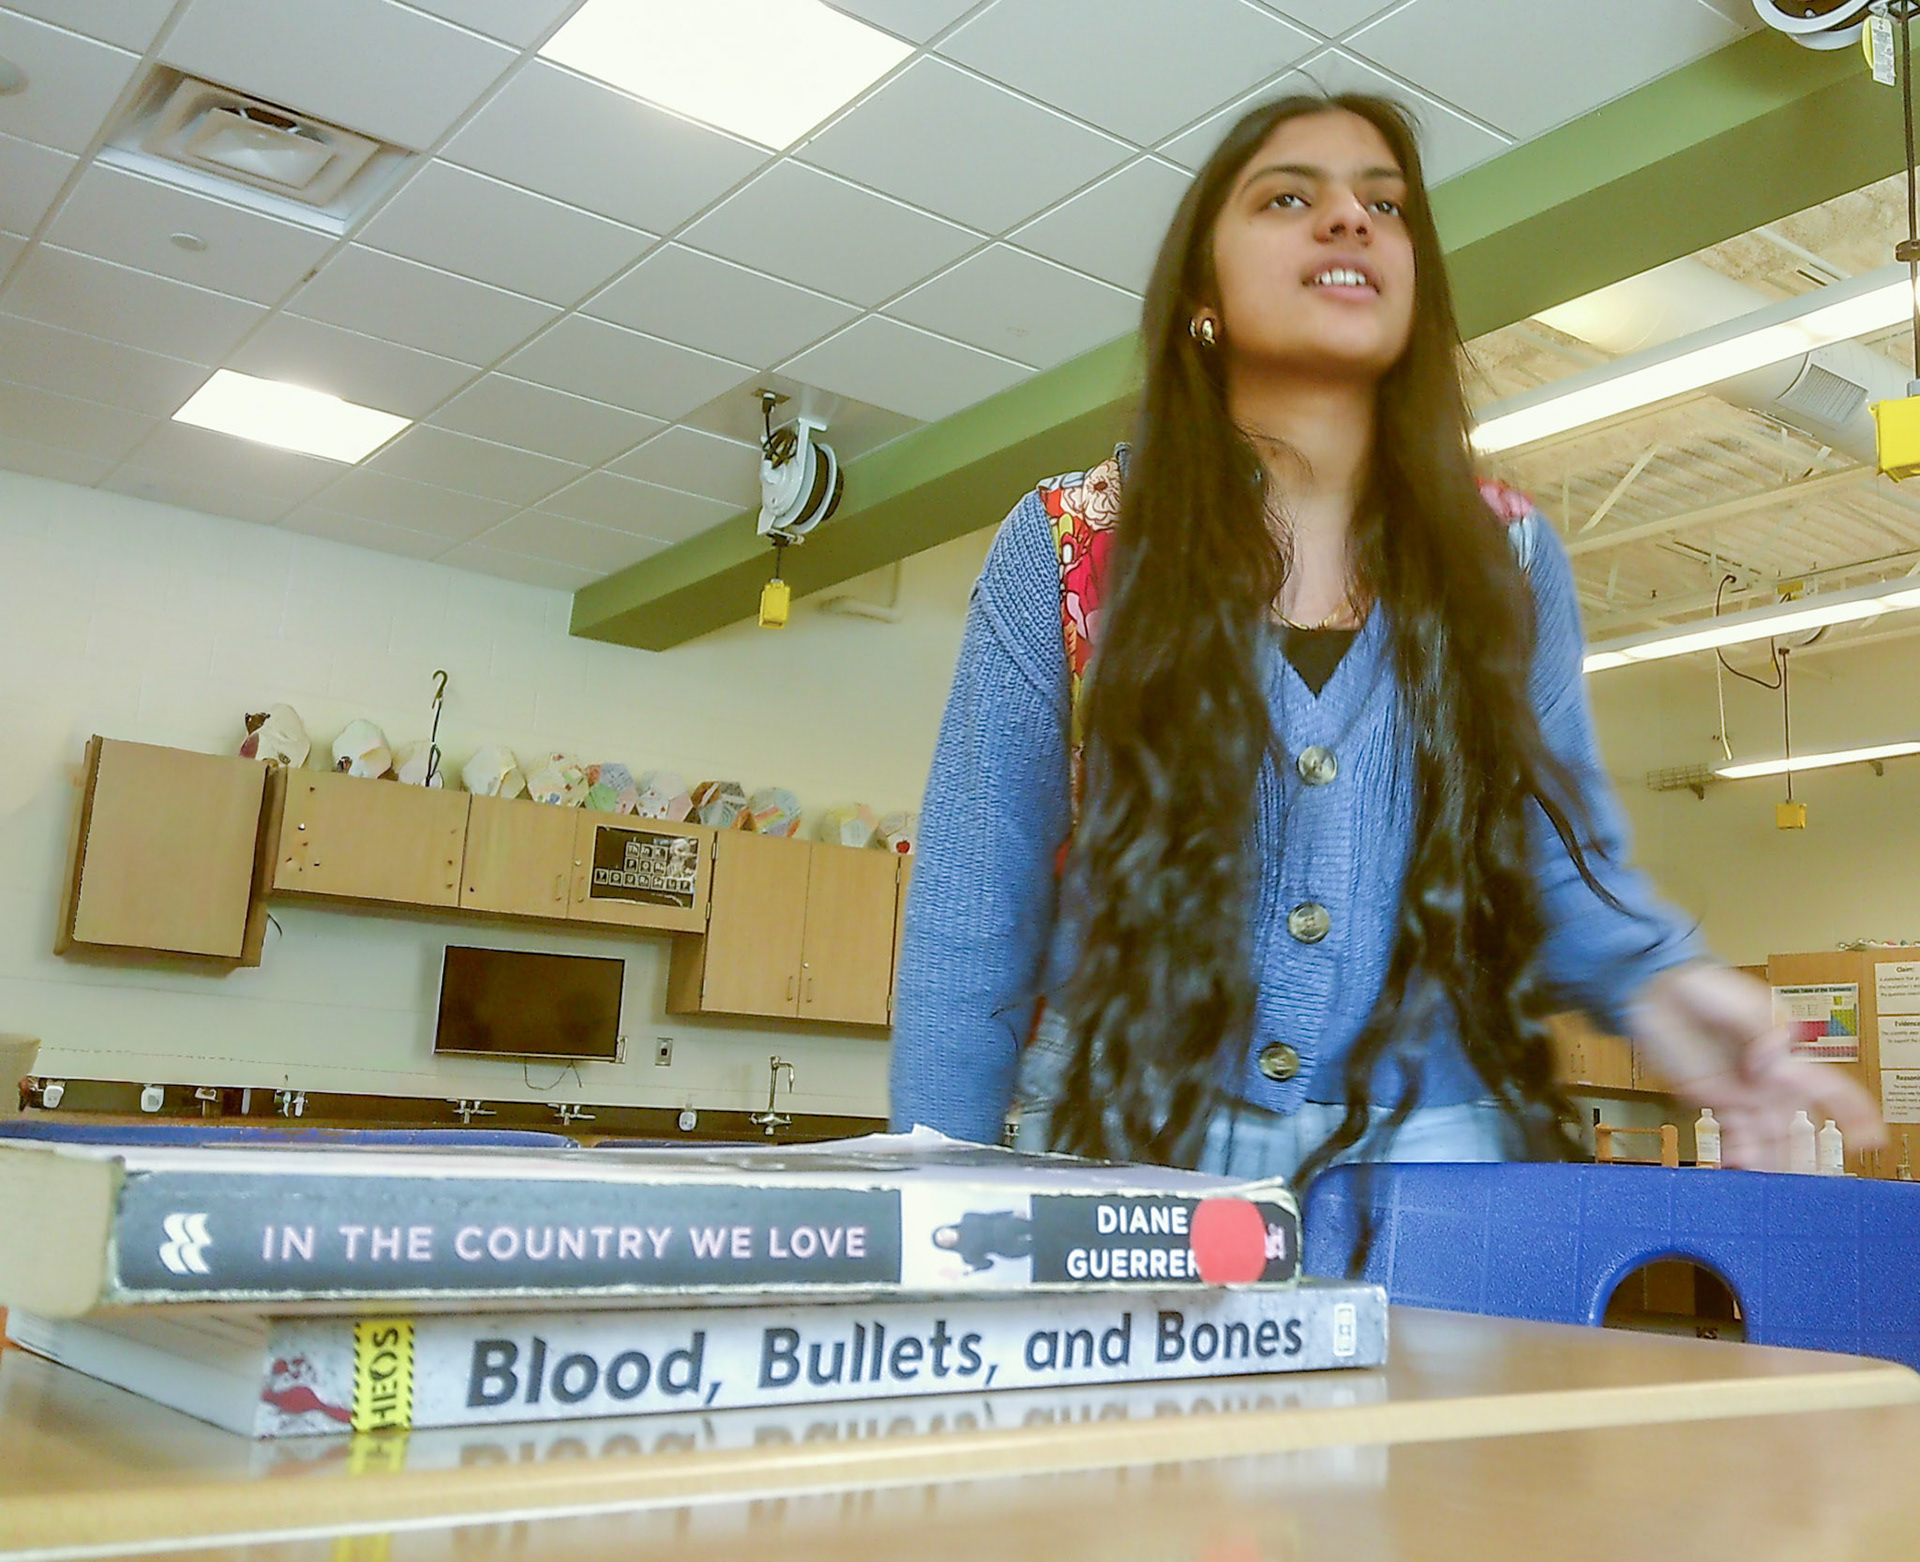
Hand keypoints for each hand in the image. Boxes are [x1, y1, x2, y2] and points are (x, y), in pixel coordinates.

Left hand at [1624, 963, 1885, 1169]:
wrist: (1661, 992)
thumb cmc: (1707, 989)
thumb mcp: (1740, 1003)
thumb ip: (1759, 1033)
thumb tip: (1769, 1065)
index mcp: (1787, 1056)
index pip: (1830, 1089)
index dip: (1854, 1114)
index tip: (1869, 1140)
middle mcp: (1771, 1081)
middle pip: (1799, 1125)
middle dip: (1809, 1154)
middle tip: (1814, 1182)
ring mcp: (1743, 1093)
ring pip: (1768, 1136)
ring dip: (1773, 1160)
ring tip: (1771, 1182)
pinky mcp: (1714, 1099)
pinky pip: (1733, 1132)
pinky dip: (1740, 1152)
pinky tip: (1741, 1167)